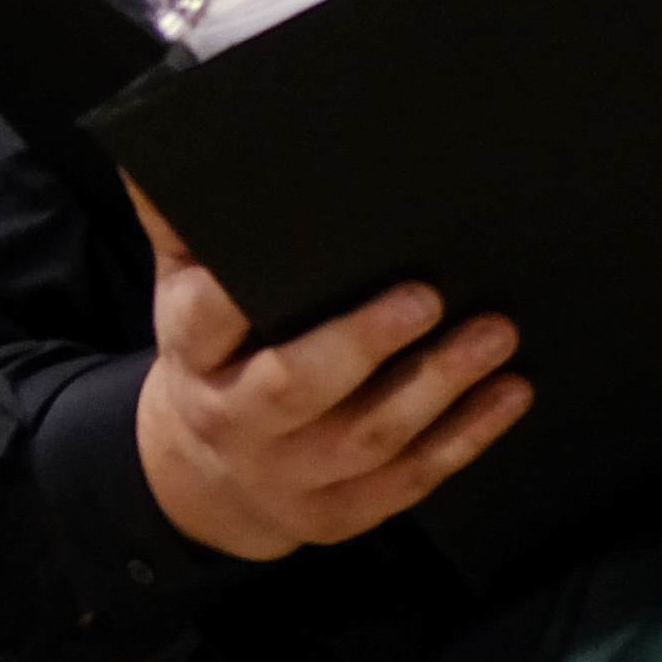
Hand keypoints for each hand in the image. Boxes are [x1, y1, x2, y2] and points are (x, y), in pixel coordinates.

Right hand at [130, 185, 525, 560]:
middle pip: (294, 386)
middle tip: (429, 297)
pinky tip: (510, 394)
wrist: (205, 476)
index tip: (303, 252)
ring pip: (366, 436)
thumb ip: (181, 224)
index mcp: (192, 354)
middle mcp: (234, 420)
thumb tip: (150, 147)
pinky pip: (408, 479)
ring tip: (496, 334)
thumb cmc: (216, 355)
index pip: (204, 321)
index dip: (237, 298)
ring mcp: (287, 475)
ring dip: (437, 387)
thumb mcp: (184, 290)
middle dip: (362, 344)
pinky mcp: (337, 513)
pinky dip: (465, 438)